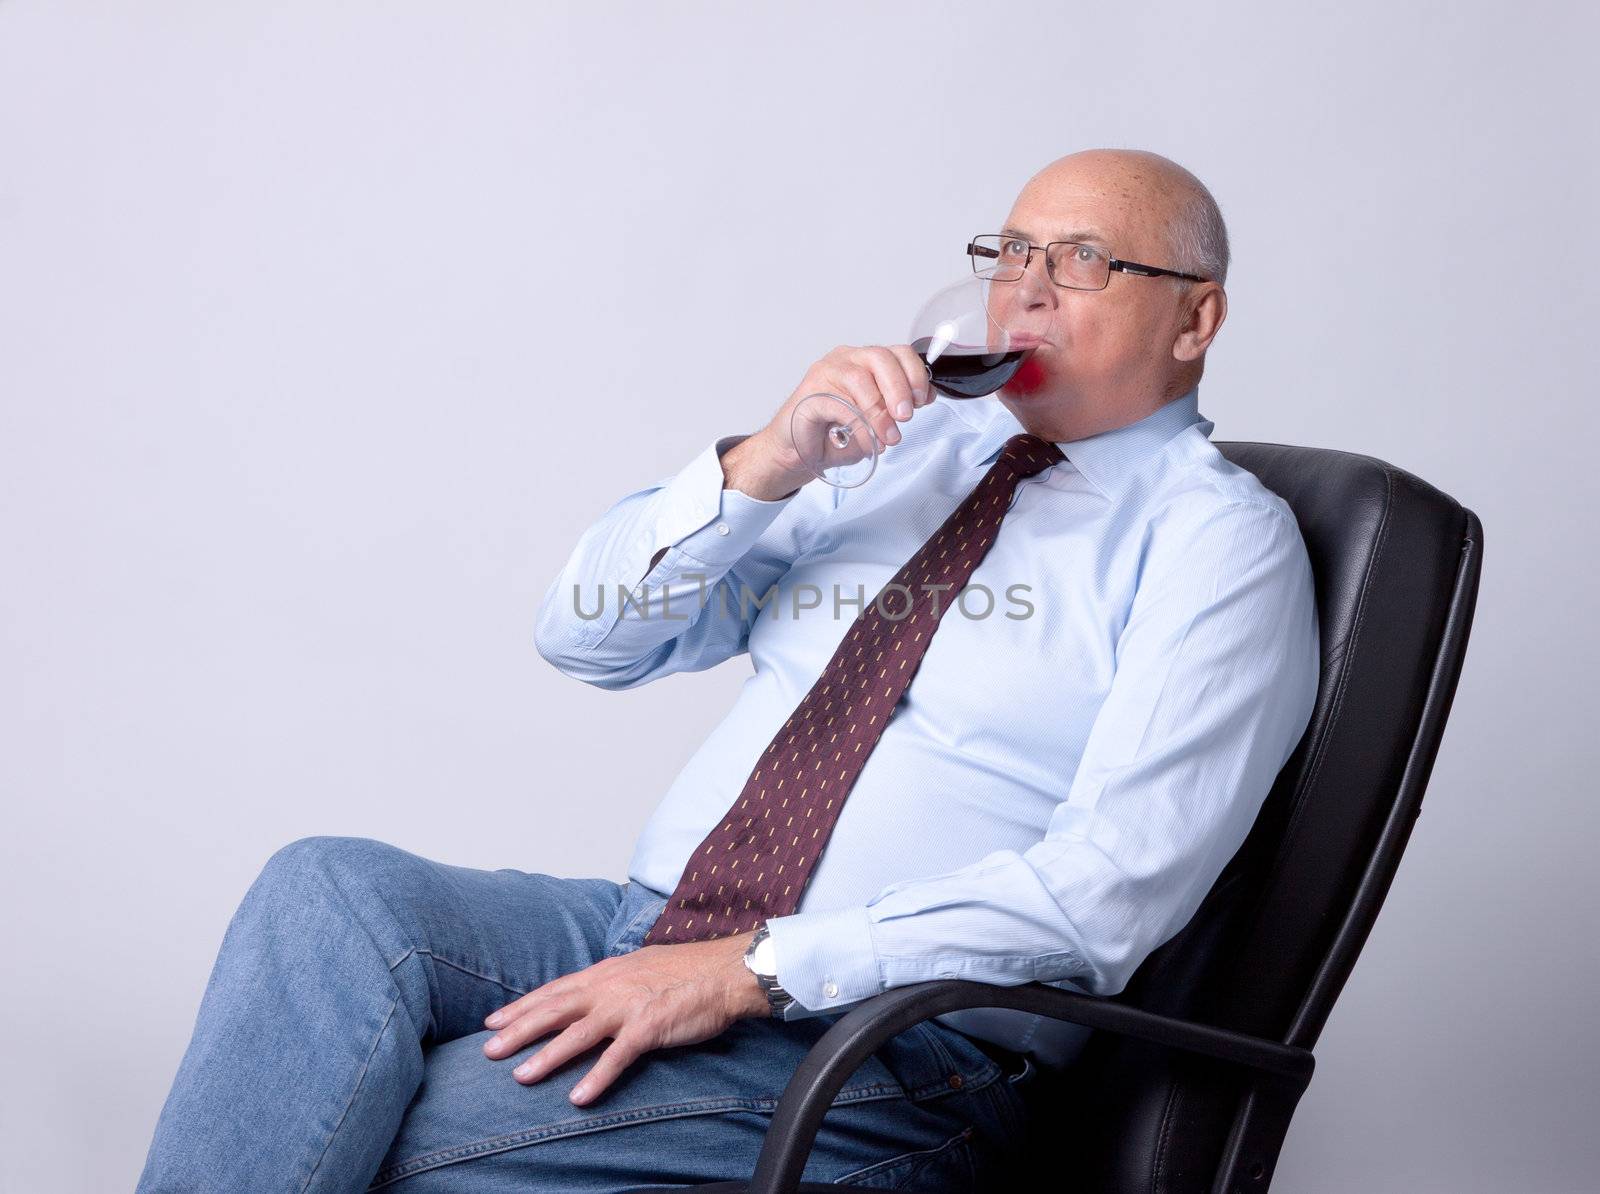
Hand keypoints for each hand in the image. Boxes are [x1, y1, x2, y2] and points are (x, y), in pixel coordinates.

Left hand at [481, 931, 769, 1105]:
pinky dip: (596, 1077)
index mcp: (606, 972)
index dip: (523, 1006)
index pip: (555, 990)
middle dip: (518, 1030)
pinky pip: (617, 1056)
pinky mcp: (649, 1027)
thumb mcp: (640, 965)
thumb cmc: (687, 970)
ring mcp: (628, 1006)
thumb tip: (593, 988)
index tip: (494, 1020)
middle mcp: (610, 987)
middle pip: (555, 1010)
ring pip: (577, 1033)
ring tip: (520, 1077)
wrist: (725, 971)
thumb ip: (613, 979)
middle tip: (488, 1050)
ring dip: (546, 1056)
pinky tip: (578, 1097)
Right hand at [726, 345, 933, 498]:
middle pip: (880, 358)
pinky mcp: (810, 392)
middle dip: (899, 389)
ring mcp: (826, 372)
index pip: (898, 353)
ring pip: (860, 379)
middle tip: (905, 417)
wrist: (800, 453)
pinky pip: (840, 403)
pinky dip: (858, 425)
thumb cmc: (835, 434)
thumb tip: (924, 399)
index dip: (915, 374)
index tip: (922, 401)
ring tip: (886, 437)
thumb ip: (898, 406)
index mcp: (866, 361)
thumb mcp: (877, 421)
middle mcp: (846, 359)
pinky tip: (866, 442)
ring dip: (878, 411)